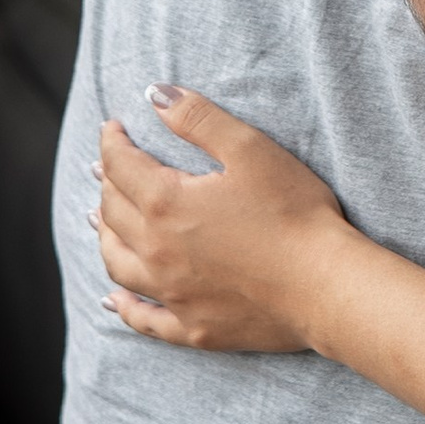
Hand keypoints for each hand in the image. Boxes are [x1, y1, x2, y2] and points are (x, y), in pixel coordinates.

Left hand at [97, 90, 343, 351]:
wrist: (325, 286)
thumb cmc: (295, 213)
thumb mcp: (250, 150)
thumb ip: (198, 119)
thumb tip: (155, 95)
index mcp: (167, 204)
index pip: (121, 167)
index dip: (112, 143)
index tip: (112, 129)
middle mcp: (158, 252)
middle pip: (114, 213)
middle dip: (107, 184)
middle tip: (107, 169)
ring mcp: (172, 294)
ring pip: (118, 264)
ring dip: (104, 237)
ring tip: (99, 222)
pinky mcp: (193, 328)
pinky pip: (144, 319)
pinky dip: (124, 307)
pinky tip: (114, 301)